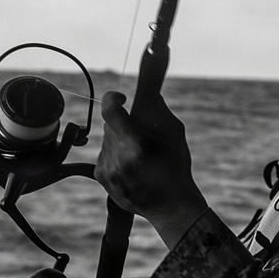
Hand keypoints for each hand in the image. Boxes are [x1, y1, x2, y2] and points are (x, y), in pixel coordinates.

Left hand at [94, 69, 206, 246]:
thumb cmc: (175, 164)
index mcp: (137, 145)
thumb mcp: (173, 131)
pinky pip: (104, 152)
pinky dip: (115, 152)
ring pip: (107, 138)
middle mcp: (118, 158)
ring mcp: (108, 170)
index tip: (123, 98)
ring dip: (120, 138)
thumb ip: (156, 103)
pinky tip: (131, 165)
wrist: (171, 205)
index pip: (110, 110)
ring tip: (139, 155)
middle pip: (111, 124)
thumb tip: (151, 72)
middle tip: (142, 134)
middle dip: (124, 122)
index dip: (114, 98)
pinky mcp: (102, 178)